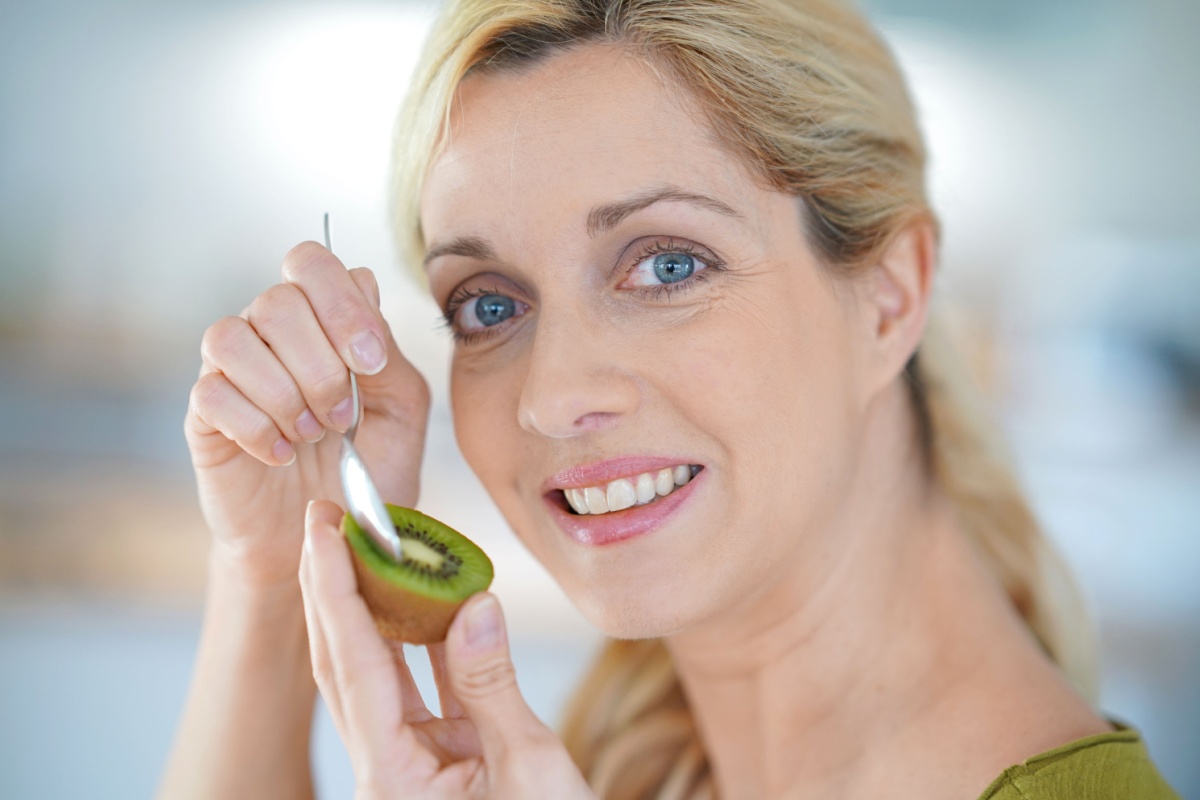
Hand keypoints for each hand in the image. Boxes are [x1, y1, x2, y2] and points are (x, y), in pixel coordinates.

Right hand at [184, 242, 429, 589]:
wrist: (325, 534)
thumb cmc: (368, 467)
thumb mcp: (403, 412)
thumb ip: (389, 352)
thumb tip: (364, 288)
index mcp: (323, 319)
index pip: (313, 264)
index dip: (343, 306)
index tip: (371, 364)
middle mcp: (272, 333)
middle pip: (276, 300)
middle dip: (319, 364)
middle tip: (342, 417)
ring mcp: (232, 371)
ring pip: (231, 337)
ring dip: (283, 392)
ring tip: (311, 435)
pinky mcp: (204, 416)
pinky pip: (212, 394)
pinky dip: (255, 427)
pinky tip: (281, 455)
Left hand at [299, 501, 595, 799]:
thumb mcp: (529, 768)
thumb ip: (493, 685)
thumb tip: (475, 603)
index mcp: (392, 775)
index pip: (355, 663)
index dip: (337, 590)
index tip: (326, 530)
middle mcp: (383, 766)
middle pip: (343, 661)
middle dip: (332, 585)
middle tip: (330, 516)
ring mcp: (405, 763)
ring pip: (373, 670)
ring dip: (369, 604)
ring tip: (367, 541)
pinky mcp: (433, 760)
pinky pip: (417, 687)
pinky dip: (421, 637)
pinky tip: (427, 592)